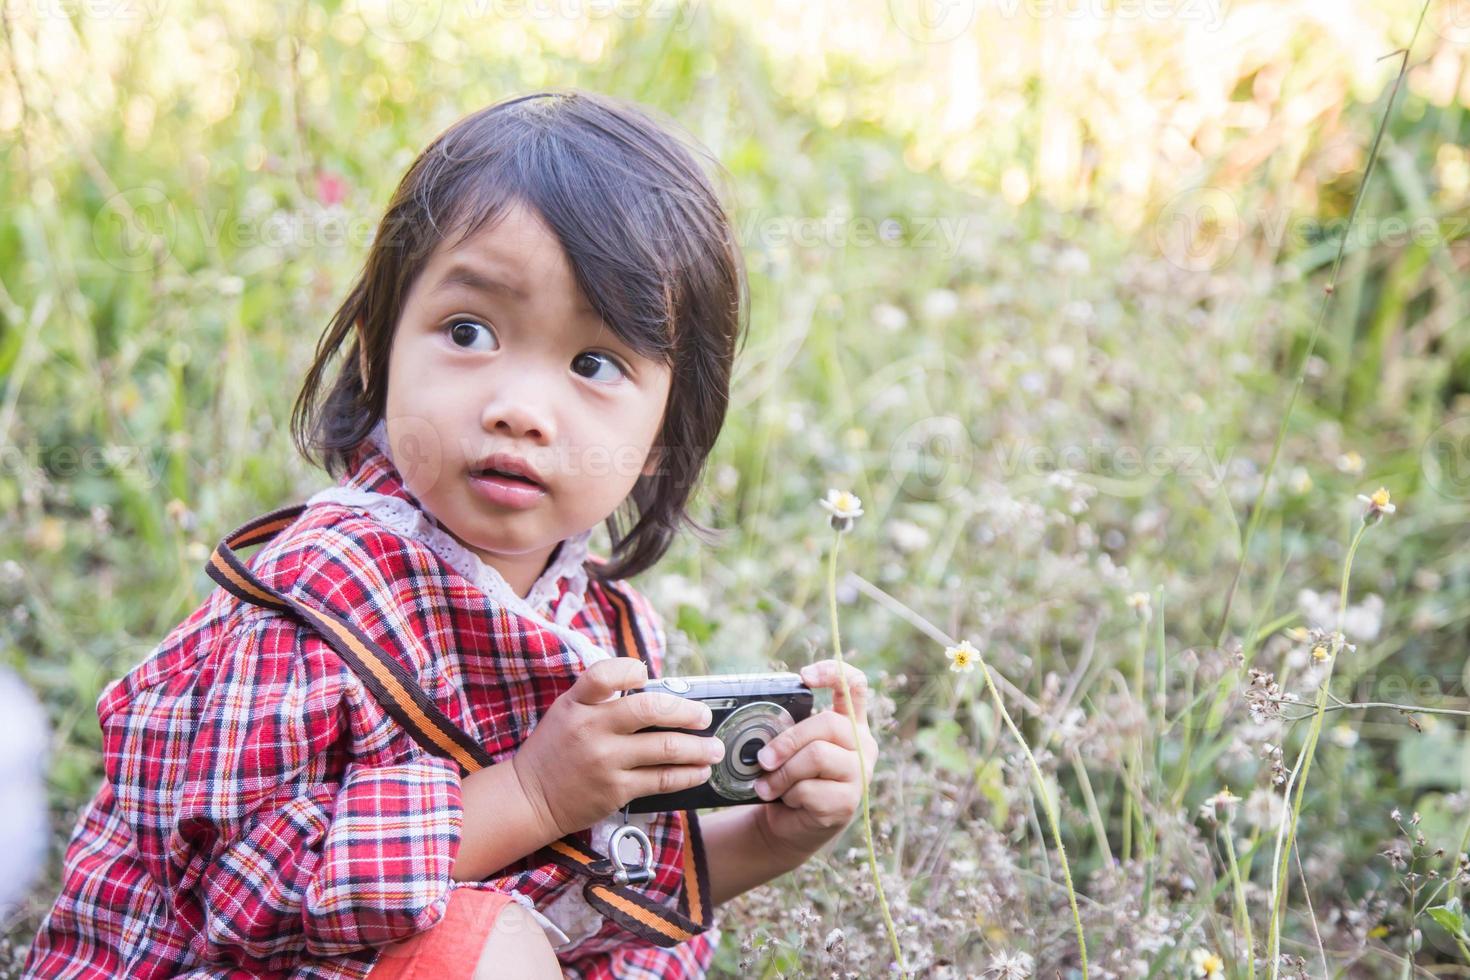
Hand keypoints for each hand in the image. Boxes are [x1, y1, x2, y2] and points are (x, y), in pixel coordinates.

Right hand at [511, 658, 726, 839]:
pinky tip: (699, 771)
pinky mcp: (615, 790)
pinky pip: (661, 779)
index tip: (648, 674)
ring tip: (715, 748)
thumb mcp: (567, 712)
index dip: (631, 670)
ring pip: (664, 748)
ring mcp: (604, 760)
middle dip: (687, 711)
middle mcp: (591, 728)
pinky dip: (686, 774)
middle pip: (650, 709)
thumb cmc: (555, 749)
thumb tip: (654, 690)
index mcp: (576, 703)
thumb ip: (601, 700)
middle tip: (705, 715)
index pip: (605, 674)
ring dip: (698, 748)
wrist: (529, 798)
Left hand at [750, 659, 879, 860]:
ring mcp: (861, 774)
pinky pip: (810, 789)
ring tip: (768, 785)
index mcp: (850, 724)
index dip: (833, 672)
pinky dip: (788, 795)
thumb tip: (761, 729)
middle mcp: (863, 746)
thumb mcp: (792, 748)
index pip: (854, 685)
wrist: (792, 825)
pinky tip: (786, 802)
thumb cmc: (791, 778)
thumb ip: (790, 731)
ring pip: (817, 756)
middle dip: (788, 740)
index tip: (804, 676)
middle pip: (829, 723)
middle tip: (763, 758)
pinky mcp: (848, 802)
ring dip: (783, 773)